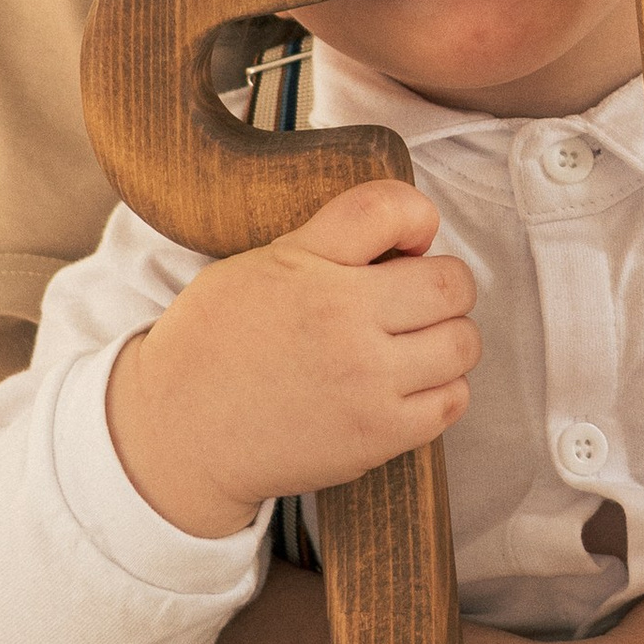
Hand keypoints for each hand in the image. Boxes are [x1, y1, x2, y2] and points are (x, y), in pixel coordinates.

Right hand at [105, 176, 477, 539]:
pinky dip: (442, 388)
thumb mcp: (259, 263)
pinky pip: (453, 400)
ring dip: (448, 337)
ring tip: (413, 343)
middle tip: (413, 299)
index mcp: (306, 266)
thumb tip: (414, 236)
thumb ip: (333, 239)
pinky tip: (409, 384)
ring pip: (463, 342)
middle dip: (443, 283)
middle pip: (452, 282)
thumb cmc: (217, 343)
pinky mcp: (377, 436)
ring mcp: (366, 383)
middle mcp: (343, 321)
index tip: (410, 238)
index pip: (390, 208)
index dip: (416, 215)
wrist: (180, 435)